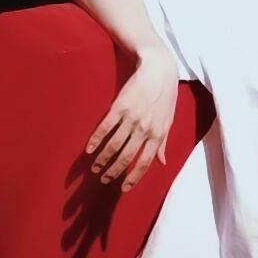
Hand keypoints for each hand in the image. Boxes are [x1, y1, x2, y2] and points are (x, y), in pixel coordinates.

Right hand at [85, 44, 178, 190]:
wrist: (158, 70)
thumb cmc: (165, 96)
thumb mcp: (168, 121)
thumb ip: (163, 143)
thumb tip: (162, 162)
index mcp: (158, 135)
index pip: (145, 162)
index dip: (133, 177)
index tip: (123, 188)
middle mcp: (144, 129)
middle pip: (126, 157)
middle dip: (114, 172)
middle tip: (104, 179)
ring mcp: (131, 118)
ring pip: (113, 145)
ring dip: (102, 159)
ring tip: (94, 168)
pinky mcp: (119, 107)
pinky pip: (105, 127)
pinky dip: (95, 140)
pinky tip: (88, 149)